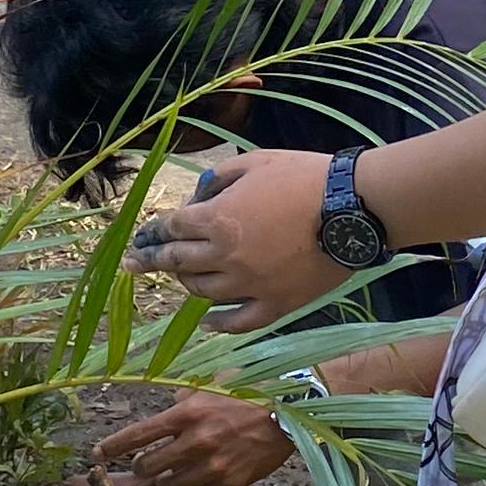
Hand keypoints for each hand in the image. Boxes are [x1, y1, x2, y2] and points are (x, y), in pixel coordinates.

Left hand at [90, 394, 299, 485]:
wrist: (292, 411)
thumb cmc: (251, 391)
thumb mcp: (212, 384)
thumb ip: (184, 399)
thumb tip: (167, 409)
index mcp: (187, 414)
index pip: (137, 435)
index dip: (112, 446)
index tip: (97, 453)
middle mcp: (196, 443)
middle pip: (147, 467)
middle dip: (141, 466)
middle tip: (144, 462)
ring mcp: (213, 467)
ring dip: (168, 479)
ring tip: (177, 468)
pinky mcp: (229, 484)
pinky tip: (206, 471)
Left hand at [135, 148, 340, 330]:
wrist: (354, 208)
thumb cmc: (306, 177)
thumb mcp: (257, 162)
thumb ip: (221, 178)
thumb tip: (200, 193)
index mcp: (218, 219)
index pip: (172, 227)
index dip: (154, 229)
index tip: (143, 234)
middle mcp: (225, 256)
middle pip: (177, 262)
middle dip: (149, 260)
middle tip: (132, 263)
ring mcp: (249, 285)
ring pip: (202, 292)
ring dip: (185, 283)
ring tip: (180, 278)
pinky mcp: (275, 305)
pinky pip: (238, 322)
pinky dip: (218, 323)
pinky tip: (207, 322)